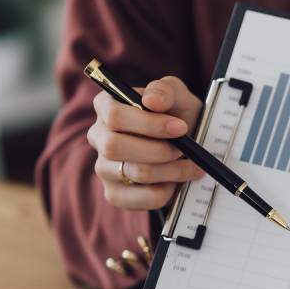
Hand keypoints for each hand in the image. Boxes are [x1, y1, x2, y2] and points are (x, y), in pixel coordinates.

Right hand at [87, 75, 205, 210]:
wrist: (189, 151)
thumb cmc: (178, 118)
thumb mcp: (178, 97)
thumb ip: (165, 90)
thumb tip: (151, 100)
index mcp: (106, 107)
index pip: (115, 116)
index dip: (150, 124)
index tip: (181, 127)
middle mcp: (99, 137)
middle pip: (116, 146)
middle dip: (160, 150)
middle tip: (185, 150)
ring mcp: (103, 168)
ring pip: (135, 172)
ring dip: (171, 170)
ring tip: (190, 165)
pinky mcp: (115, 195)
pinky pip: (142, 198)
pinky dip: (167, 191)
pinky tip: (175, 181)